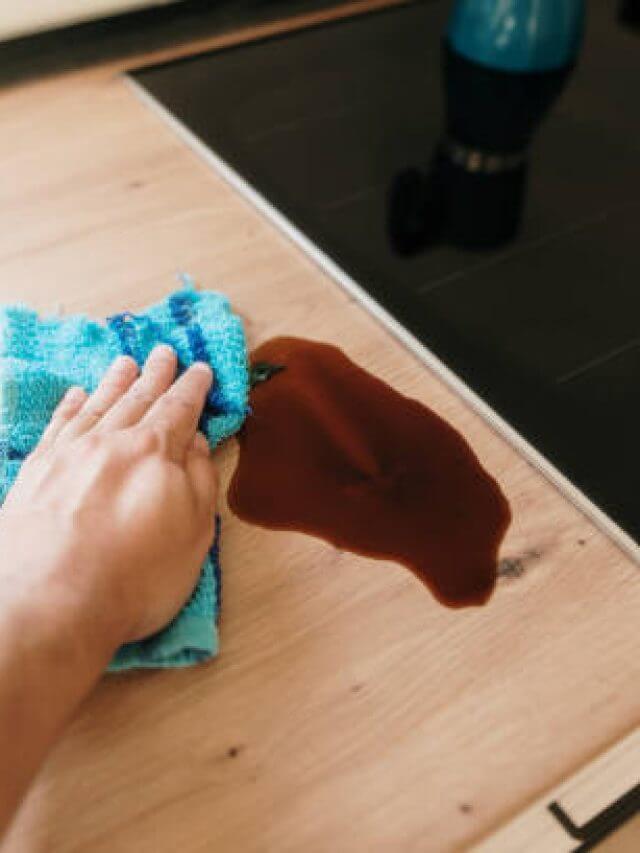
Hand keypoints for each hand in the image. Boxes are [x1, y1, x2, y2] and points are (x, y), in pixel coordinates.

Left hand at [0, 345, 217, 650]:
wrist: (49, 604)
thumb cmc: (135, 577)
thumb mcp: (193, 534)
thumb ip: (200, 482)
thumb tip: (197, 442)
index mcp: (156, 453)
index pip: (179, 409)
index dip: (192, 388)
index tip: (200, 369)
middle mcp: (112, 442)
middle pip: (139, 398)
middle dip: (156, 374)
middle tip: (164, 351)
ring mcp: (70, 453)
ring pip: (99, 405)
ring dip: (115, 382)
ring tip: (125, 362)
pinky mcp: (36, 471)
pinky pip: (58, 425)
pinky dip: (70, 406)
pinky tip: (77, 394)